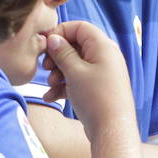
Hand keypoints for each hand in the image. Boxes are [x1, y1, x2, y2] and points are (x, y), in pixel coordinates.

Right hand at [40, 20, 136, 134]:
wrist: (111, 130)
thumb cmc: (96, 98)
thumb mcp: (74, 72)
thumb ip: (62, 52)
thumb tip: (53, 39)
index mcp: (103, 46)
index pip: (79, 27)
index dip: (60, 32)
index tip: (45, 44)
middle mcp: (105, 56)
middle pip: (75, 46)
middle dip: (57, 56)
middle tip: (46, 67)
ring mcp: (102, 73)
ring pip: (75, 64)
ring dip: (59, 73)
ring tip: (50, 84)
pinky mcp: (98, 88)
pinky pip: (78, 79)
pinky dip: (65, 85)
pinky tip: (51, 97)